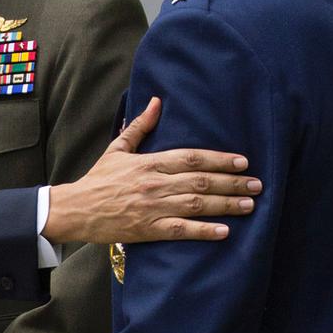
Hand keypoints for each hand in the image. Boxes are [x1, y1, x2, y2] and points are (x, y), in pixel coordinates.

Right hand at [43, 97, 261, 243]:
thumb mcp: (117, 148)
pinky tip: (224, 231)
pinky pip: (181, 231)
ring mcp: (152, 208)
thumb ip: (140, 126)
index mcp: (149, 163)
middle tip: (257, 185)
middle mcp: (154, 184)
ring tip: (249, 205)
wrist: (76, 209)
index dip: (219, 159)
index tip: (243, 162)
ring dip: (226, 205)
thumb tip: (157, 101)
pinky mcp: (148, 229)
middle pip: (201, 181)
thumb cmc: (98, 179)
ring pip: (197, 204)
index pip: (191, 157)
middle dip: (232, 183)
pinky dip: (204, 231)